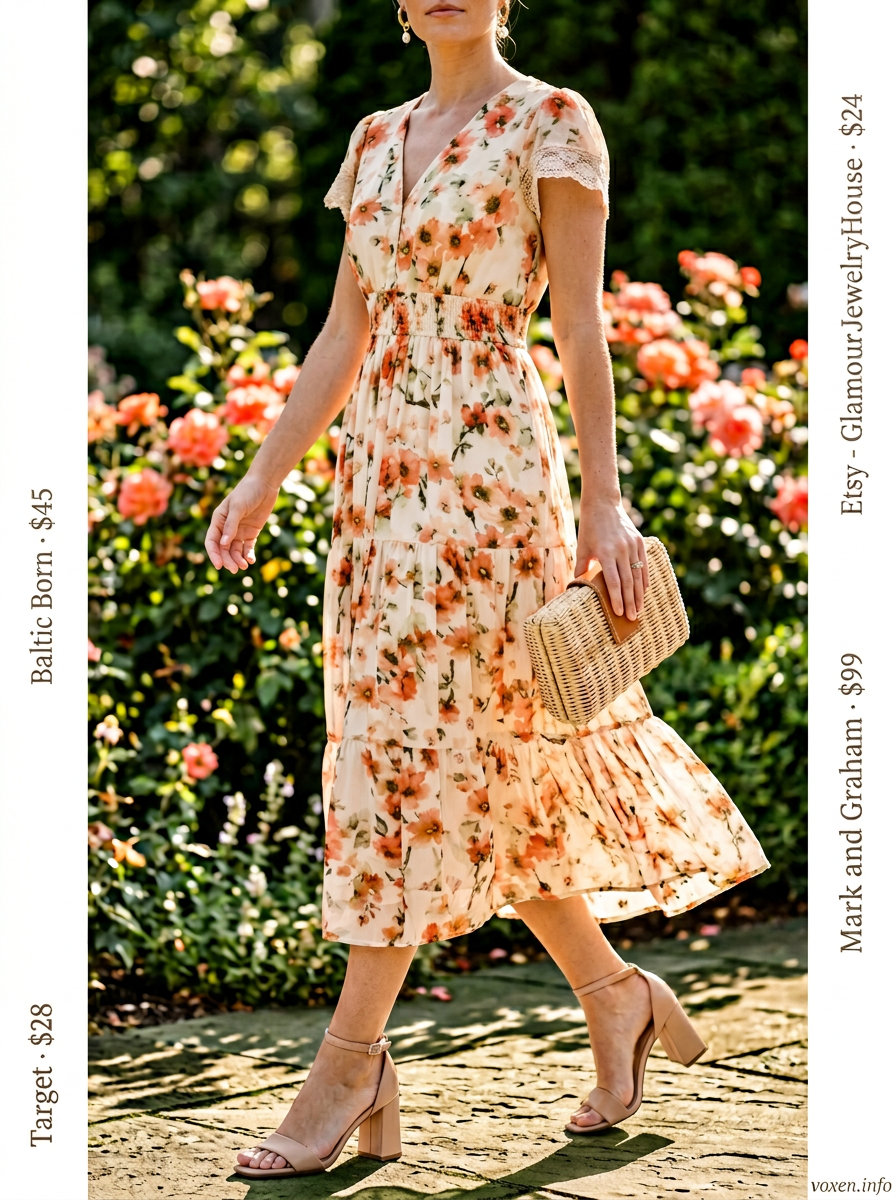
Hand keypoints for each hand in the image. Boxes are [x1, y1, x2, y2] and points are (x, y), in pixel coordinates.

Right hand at [204, 475, 279, 572]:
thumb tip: (223, 544)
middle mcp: (227, 527)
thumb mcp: (238, 507)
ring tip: (244, 566)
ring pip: (235, 550)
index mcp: (218, 520)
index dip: (214, 554)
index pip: (212, 541)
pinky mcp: (251, 532)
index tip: (219, 565)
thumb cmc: (247, 491)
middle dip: (228, 560)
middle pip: (223, 549)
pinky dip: (248, 555)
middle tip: (234, 570)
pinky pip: (247, 547)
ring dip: (238, 559)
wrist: (264, 484)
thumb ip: (231, 525)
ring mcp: (239, 531)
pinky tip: (251, 560)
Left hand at [574, 498, 648, 620]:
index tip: (619, 613)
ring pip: (638, 575)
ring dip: (639, 595)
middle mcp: (621, 550)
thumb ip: (581, 567)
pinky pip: (644, 565)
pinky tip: (643, 592)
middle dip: (630, 602)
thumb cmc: (589, 528)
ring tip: (639, 610)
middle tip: (632, 618)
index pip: (613, 582)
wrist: (603, 504)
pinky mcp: (640, 542)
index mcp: (605, 552)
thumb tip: (576, 586)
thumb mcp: (582, 547)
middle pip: (628, 582)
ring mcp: (632, 546)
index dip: (617, 599)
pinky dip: (644, 580)